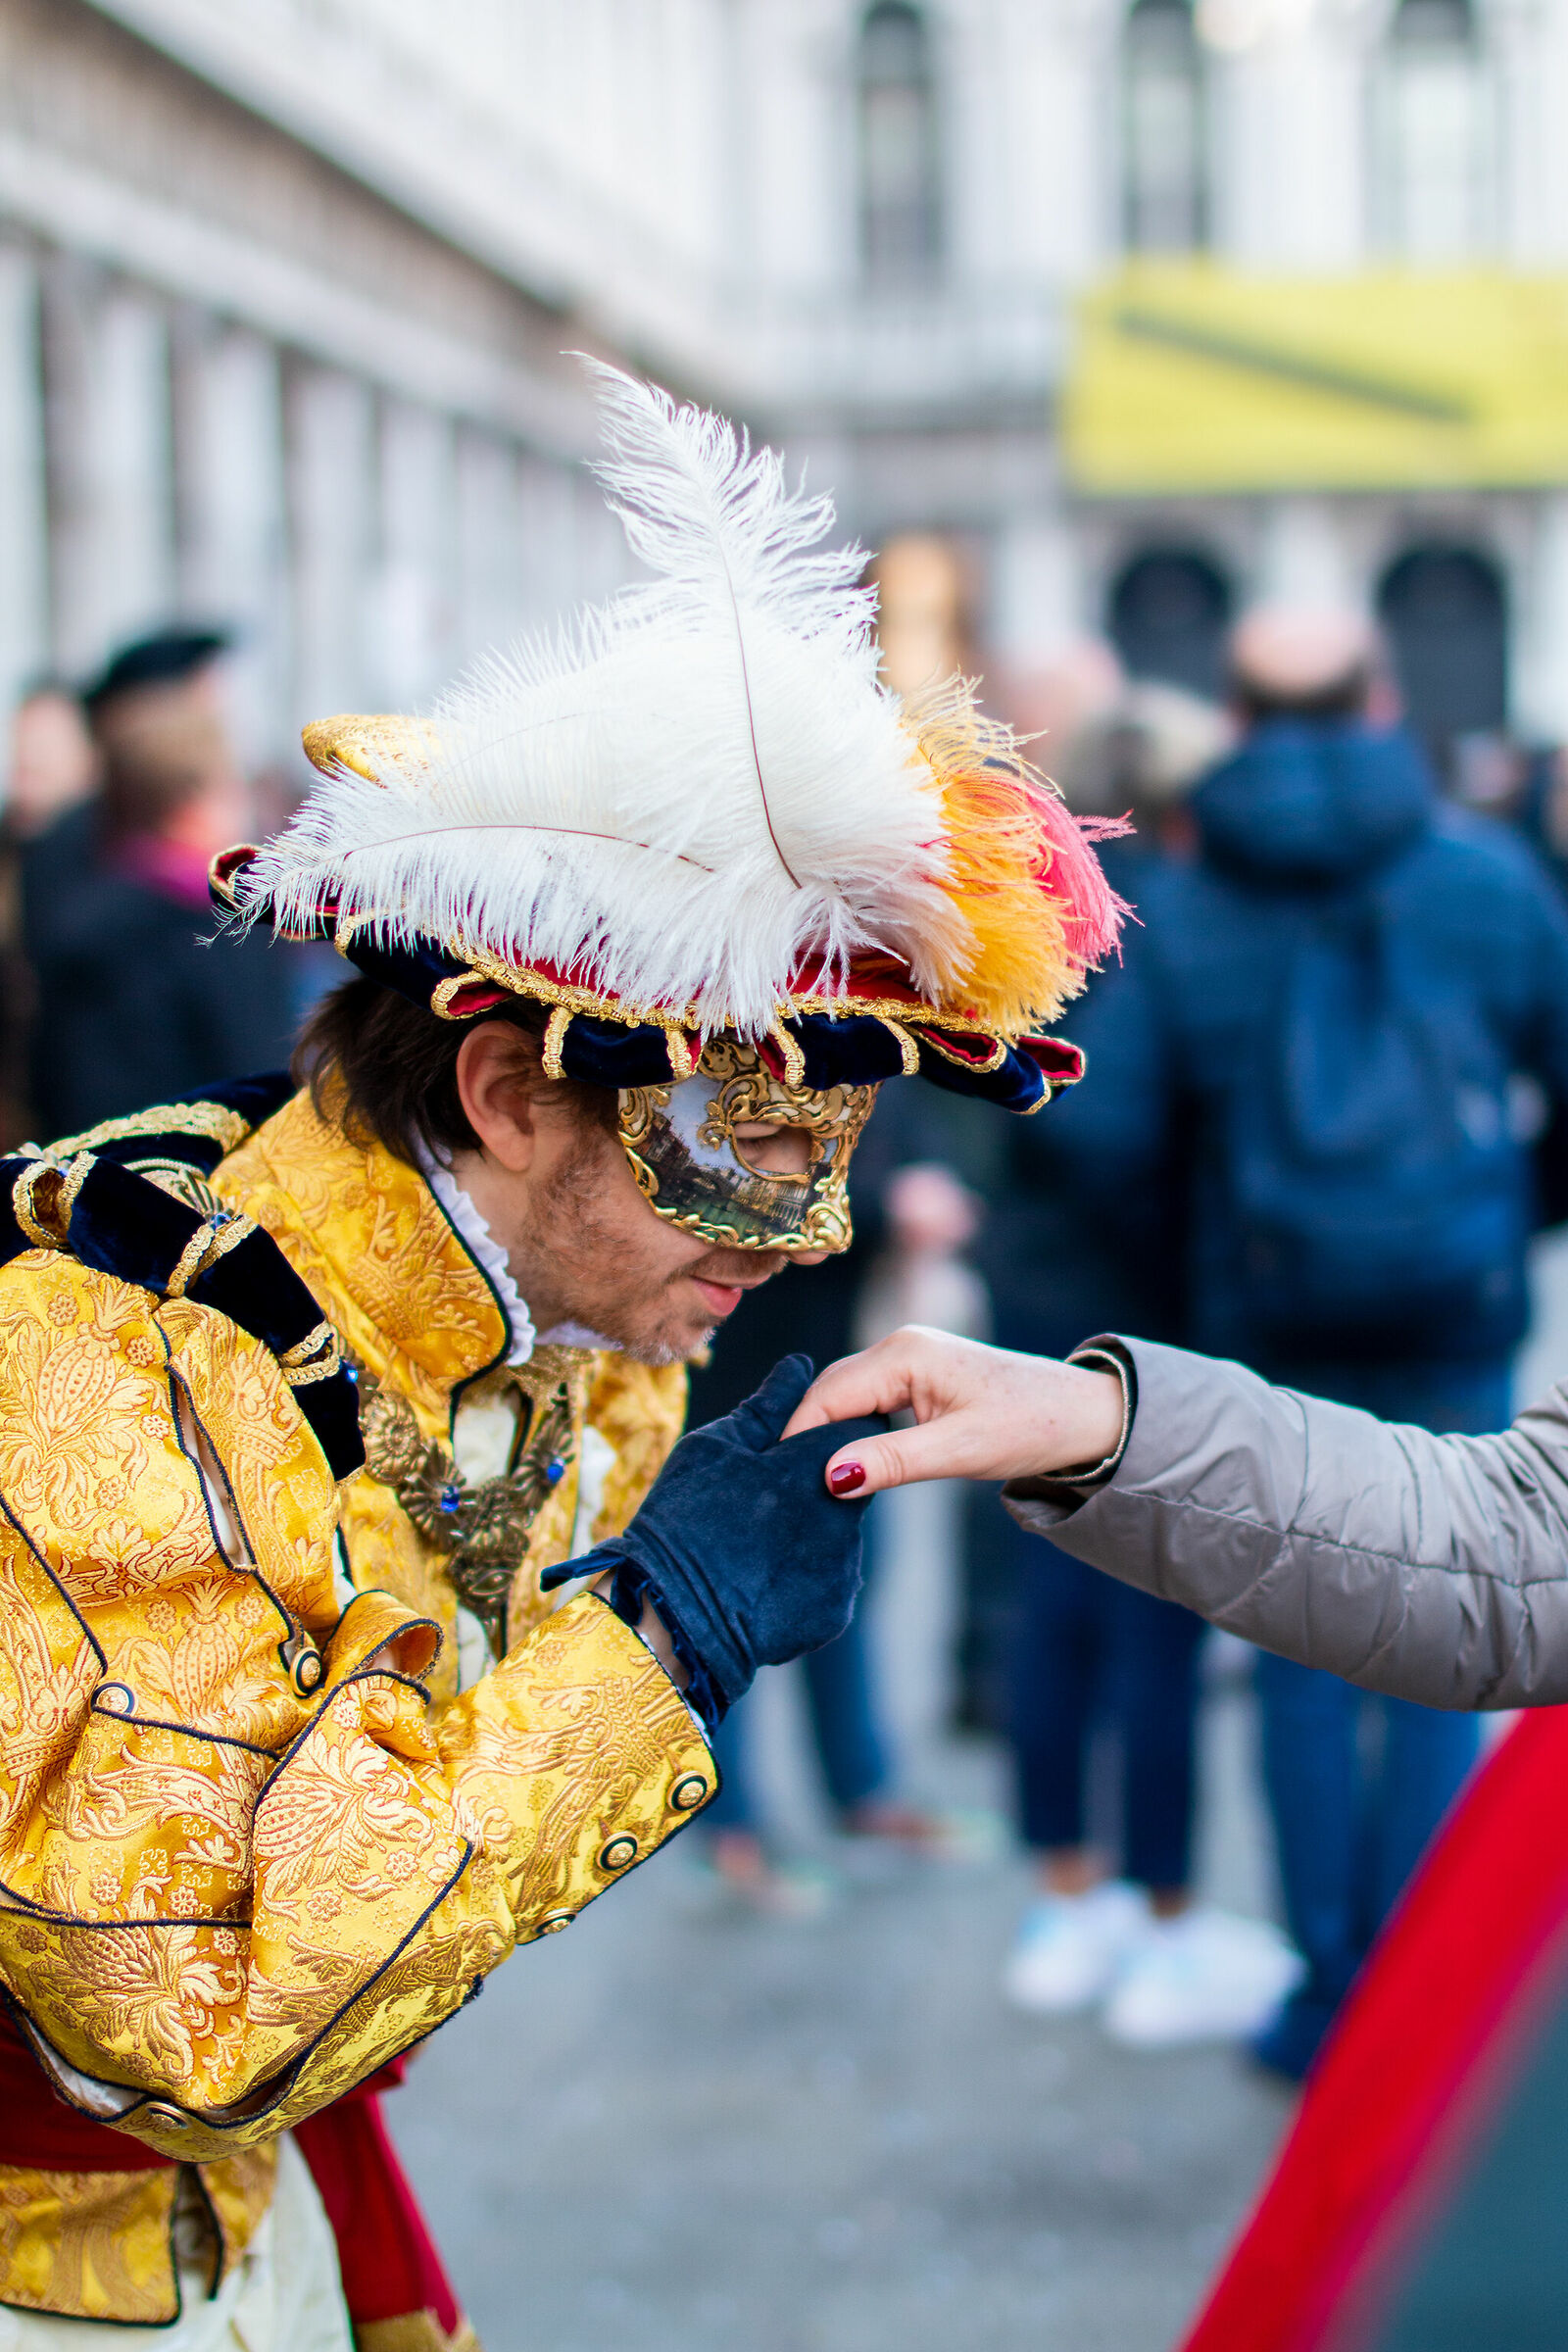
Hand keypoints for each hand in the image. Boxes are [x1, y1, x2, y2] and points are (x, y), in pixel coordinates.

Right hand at [545, 1355, 885, 1709]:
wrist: (670, 1616)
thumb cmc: (684, 1518)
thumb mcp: (716, 1447)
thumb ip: (768, 1406)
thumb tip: (801, 1365)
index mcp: (816, 1465)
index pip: (855, 1427)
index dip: (827, 1430)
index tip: (792, 1445)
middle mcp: (845, 1514)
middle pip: (847, 1482)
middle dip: (816, 1483)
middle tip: (765, 1499)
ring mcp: (845, 1566)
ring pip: (838, 1532)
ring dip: (808, 1531)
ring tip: (755, 1544)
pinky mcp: (836, 1608)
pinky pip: (827, 1577)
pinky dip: (802, 1573)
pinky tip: (761, 1578)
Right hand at [782, 1325, 1124, 1497]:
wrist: (1083, 1414)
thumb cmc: (1030, 1426)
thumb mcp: (959, 1452)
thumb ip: (892, 1462)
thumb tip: (829, 1478)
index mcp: (905, 1353)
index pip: (827, 1396)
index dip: (798, 1439)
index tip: (776, 1484)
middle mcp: (899, 1345)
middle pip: (829, 1391)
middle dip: (805, 1436)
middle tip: (784, 1489)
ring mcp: (907, 1356)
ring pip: (845, 1395)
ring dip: (827, 1433)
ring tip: (808, 1481)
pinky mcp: (917, 1373)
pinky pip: (866, 1398)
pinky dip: (850, 1427)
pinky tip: (846, 1461)